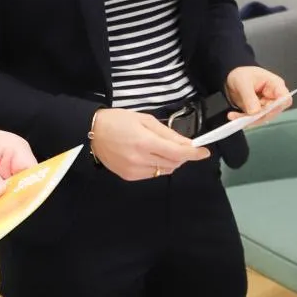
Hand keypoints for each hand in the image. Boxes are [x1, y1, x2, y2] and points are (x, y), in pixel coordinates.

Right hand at [87, 108, 208, 181]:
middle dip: (182, 156)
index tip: (205, 152)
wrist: (92, 132)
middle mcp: (140, 159)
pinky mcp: (129, 177)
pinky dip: (157, 166)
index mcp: (144, 142)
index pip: (177, 153)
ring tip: (162, 149)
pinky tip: (150, 156)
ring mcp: (134, 171)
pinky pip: (152, 174)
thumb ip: (168, 133)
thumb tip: (187, 144)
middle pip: (173, 164)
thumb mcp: (145, 119)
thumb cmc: (119, 120)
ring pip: (164, 171)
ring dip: (171, 162)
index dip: (193, 154)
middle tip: (180, 146)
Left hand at [225, 65, 291, 120]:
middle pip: (273, 112)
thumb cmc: (242, 74)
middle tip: (243, 117)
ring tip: (233, 115)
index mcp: (275, 85)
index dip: (278, 107)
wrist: (233, 78)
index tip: (264, 111)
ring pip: (262, 118)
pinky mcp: (259, 112)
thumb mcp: (243, 82)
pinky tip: (233, 116)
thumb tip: (255, 112)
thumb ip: (249, 97)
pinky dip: (243, 120)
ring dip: (248, 119)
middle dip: (258, 116)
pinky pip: (253, 119)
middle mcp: (274, 97)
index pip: (285, 99)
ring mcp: (266, 106)